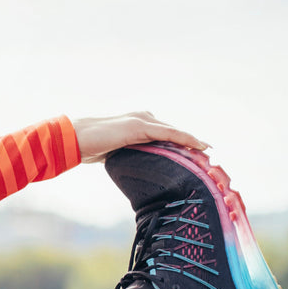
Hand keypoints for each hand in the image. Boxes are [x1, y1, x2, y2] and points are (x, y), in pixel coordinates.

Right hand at [71, 112, 208, 163]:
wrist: (74, 139)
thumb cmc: (91, 147)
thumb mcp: (117, 153)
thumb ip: (132, 155)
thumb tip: (142, 170)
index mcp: (140, 124)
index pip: (168, 134)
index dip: (185, 144)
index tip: (201, 155)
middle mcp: (145, 118)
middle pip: (176, 132)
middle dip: (194, 145)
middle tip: (213, 158)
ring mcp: (143, 120)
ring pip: (176, 132)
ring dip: (194, 143)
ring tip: (211, 154)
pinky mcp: (139, 126)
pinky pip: (169, 134)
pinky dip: (186, 139)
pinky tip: (200, 146)